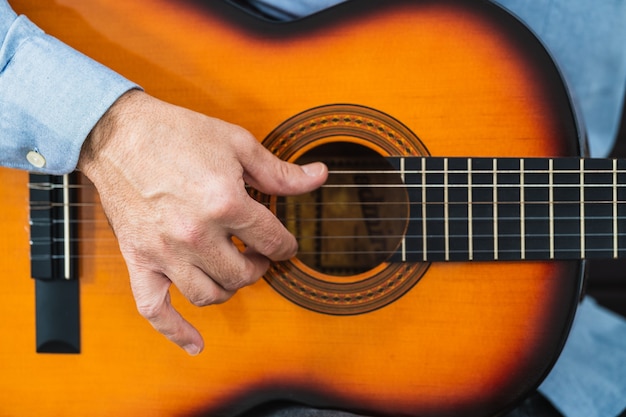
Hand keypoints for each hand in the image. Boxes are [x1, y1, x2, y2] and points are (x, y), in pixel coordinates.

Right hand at [78, 90, 326, 354]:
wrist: (118, 134)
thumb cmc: (176, 134)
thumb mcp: (238, 144)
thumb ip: (279, 171)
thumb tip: (317, 177)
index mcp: (225, 203)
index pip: (272, 240)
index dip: (286, 245)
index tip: (285, 244)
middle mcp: (197, 234)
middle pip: (244, 273)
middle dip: (260, 266)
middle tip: (260, 255)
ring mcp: (166, 252)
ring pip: (210, 295)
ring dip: (230, 289)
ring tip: (234, 273)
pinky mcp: (140, 259)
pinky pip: (155, 309)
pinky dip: (175, 331)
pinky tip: (195, 343)